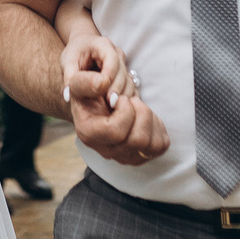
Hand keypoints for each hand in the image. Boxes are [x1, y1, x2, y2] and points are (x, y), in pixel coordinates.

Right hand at [63, 30, 168, 164]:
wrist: (96, 104)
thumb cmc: (89, 92)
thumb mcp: (79, 83)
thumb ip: (84, 82)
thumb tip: (102, 83)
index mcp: (89, 134)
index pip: (116, 131)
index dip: (125, 110)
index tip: (120, 98)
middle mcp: (106, 151)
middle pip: (138, 140)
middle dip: (141, 112)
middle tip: (132, 100)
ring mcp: (124, 156)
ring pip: (151, 145)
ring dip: (150, 118)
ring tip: (139, 107)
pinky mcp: (140, 155)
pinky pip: (160, 146)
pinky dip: (158, 127)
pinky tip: (145, 117)